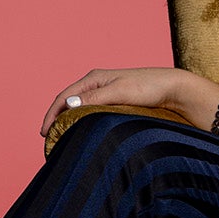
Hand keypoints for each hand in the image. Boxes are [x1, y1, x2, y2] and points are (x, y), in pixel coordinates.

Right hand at [38, 67, 218, 136]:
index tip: (43, 133)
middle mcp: (98, 84)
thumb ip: (95, 98)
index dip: (51, 114)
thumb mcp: (121, 92)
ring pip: (80, 109)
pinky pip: (92, 113)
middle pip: (69, 102)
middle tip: (49, 139)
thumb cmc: (150, 88)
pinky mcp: (116, 103)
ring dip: (69, 122)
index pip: (64, 96)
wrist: (175, 89)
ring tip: (62, 138)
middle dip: (56, 119)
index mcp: (94, 78)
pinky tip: (83, 133)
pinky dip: (83, 123)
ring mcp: (107, 93)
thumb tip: (70, 106)